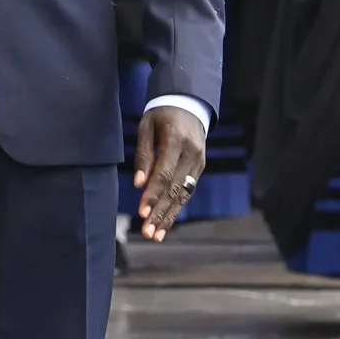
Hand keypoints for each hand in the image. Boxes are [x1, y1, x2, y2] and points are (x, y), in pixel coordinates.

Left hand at [133, 106, 206, 241]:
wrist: (189, 104)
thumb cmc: (161, 115)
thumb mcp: (146, 126)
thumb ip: (143, 154)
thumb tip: (138, 184)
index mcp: (176, 140)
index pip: (164, 174)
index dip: (153, 195)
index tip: (142, 213)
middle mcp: (192, 153)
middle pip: (175, 188)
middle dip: (161, 212)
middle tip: (148, 233)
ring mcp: (199, 162)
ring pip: (184, 194)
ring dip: (169, 216)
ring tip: (156, 234)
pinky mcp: (200, 167)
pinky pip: (188, 190)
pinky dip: (177, 207)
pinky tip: (166, 221)